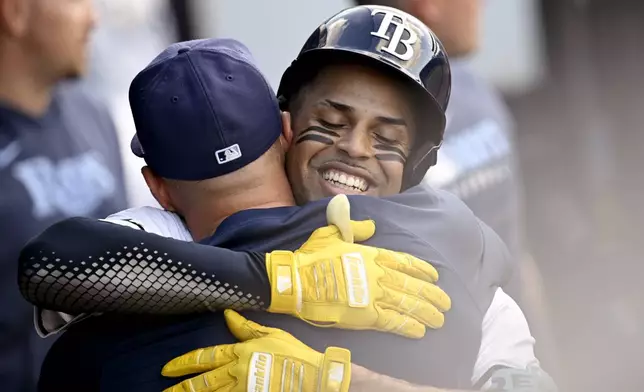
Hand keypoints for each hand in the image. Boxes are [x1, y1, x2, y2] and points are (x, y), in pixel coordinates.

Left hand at [162, 309, 350, 391]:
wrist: (315, 377)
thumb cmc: (294, 354)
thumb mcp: (271, 334)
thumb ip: (246, 327)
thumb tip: (227, 314)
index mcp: (240, 353)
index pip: (205, 357)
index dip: (184, 363)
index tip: (167, 369)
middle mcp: (237, 372)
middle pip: (202, 382)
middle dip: (180, 388)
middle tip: (163, 391)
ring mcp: (243, 390)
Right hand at [265, 195, 450, 338]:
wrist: (294, 281)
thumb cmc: (310, 256)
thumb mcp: (331, 232)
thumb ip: (353, 228)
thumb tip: (371, 226)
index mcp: (370, 254)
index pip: (404, 261)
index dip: (421, 269)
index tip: (435, 275)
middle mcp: (376, 274)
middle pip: (411, 285)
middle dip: (431, 294)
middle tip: (446, 302)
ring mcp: (372, 294)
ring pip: (407, 304)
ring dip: (426, 312)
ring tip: (439, 320)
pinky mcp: (365, 315)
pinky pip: (393, 321)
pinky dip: (408, 326)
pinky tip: (420, 330)